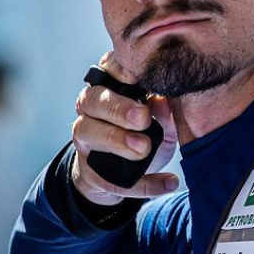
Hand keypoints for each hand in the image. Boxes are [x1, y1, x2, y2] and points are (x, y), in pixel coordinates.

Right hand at [70, 51, 179, 205]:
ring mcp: (86, 139)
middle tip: (142, 118)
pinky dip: (142, 183)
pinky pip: (111, 179)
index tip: (136, 77)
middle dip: (117, 108)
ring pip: (88, 133)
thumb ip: (164, 110)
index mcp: (109, 88)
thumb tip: (164, 100)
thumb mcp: (161, 119)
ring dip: (116, 140)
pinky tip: (167, 182)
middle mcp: (90, 110)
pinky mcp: (91, 172)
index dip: (117, 70)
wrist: (124, 171)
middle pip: (92, 100)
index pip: (106, 69)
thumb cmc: (144, 131)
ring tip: (143, 148)